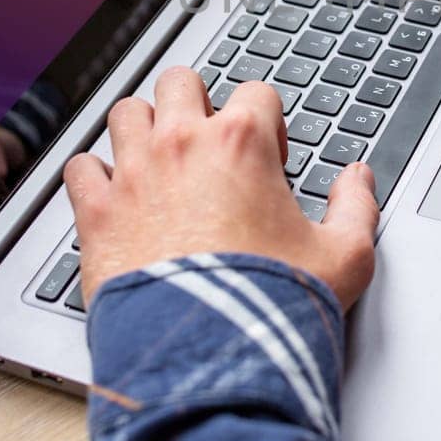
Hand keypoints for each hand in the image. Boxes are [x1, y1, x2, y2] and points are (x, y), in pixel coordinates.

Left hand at [64, 67, 379, 306]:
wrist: (208, 358)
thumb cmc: (270, 307)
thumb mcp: (344, 257)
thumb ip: (357, 208)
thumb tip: (359, 179)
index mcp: (242, 143)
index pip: (255, 92)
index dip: (268, 123)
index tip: (268, 159)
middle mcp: (182, 146)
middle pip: (179, 82)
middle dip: (196, 103)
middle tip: (208, 142)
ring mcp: (133, 176)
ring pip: (125, 113)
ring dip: (142, 128)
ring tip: (159, 160)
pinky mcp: (96, 214)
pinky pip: (80, 168)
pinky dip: (94, 176)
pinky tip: (113, 196)